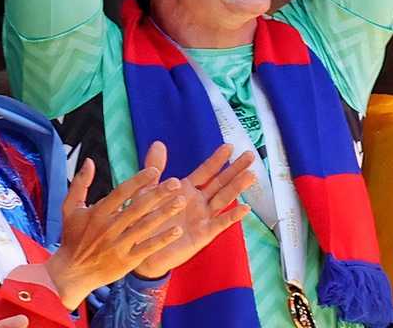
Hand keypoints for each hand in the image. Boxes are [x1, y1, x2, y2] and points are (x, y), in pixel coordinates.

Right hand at [45, 150, 189, 308]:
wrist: (71, 273)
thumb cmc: (72, 237)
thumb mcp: (70, 208)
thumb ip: (80, 183)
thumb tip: (89, 160)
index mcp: (98, 213)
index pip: (121, 192)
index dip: (138, 181)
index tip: (155, 172)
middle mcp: (109, 228)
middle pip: (137, 208)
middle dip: (158, 194)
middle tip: (176, 182)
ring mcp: (118, 245)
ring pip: (145, 227)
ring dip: (164, 213)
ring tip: (181, 202)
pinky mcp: (126, 261)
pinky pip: (147, 248)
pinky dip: (162, 240)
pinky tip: (178, 230)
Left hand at [133, 144, 255, 278]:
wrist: (141, 249)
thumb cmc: (144, 220)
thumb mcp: (147, 191)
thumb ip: (155, 168)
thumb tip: (159, 143)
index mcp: (186, 189)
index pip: (206, 171)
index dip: (217, 159)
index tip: (229, 146)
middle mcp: (198, 202)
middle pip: (221, 182)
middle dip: (235, 169)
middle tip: (250, 155)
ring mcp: (203, 218)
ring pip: (224, 199)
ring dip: (237, 188)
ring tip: (250, 175)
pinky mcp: (203, 234)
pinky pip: (220, 224)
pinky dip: (232, 216)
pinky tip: (245, 208)